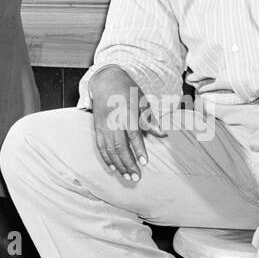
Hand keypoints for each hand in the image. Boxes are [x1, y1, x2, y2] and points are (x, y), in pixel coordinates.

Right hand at [87, 68, 163, 182]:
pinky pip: (100, 146)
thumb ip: (150, 119)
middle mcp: (113, 120)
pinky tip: (114, 168)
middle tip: (137, 177)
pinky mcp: (96, 127)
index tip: (145, 163)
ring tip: (128, 176)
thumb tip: (162, 134)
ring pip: (109, 149)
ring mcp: (103, 124)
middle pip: (119, 146)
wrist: (106, 80)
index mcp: (126, 111)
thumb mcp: (142, 101)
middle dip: (128, 163)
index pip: (133, 134)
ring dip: (118, 165)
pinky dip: (107, 158)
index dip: (139, 149)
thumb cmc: (127, 91)